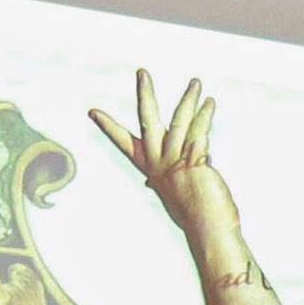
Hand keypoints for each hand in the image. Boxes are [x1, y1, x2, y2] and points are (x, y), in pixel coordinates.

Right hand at [90, 71, 239, 246]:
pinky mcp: (194, 161)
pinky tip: (210, 103)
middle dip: (145, 95)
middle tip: (142, 73)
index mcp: (153, 171)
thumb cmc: (196, 216)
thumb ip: (167, 180)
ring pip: (179, 121)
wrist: (209, 231)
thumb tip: (154, 180)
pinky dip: (205, 116)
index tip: (93, 112)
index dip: (109, 127)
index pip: (127, 144)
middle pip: (148, 122)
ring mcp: (176, 162)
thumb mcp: (174, 195)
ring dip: (189, 99)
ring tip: (195, 82)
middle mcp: (161, 164)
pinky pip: (199, 132)